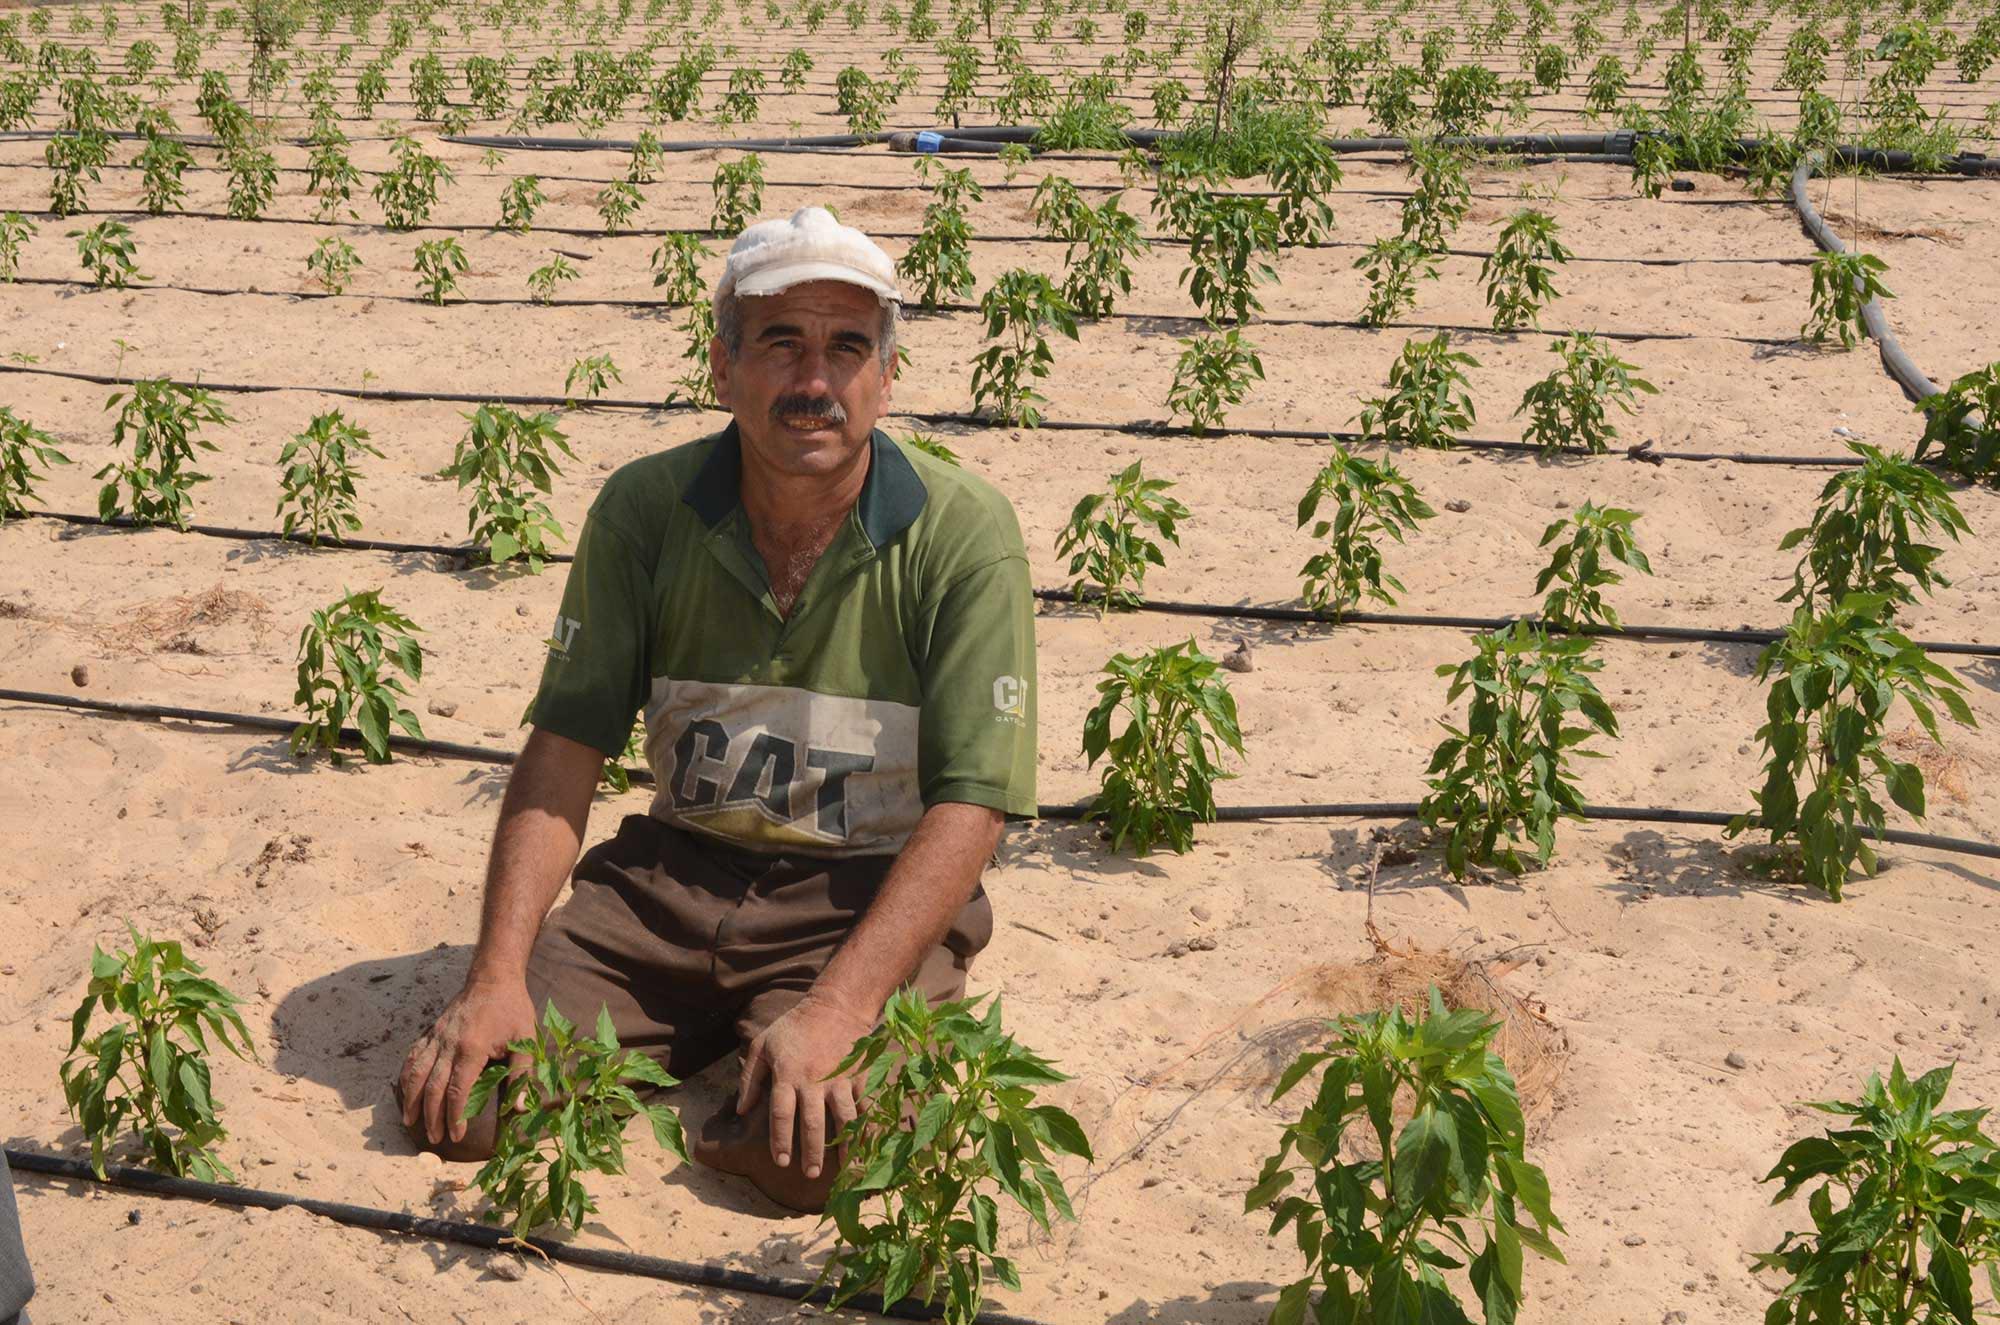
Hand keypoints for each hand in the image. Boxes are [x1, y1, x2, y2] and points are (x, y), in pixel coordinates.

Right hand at [398, 976, 536, 1144]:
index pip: (457, 1091)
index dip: (454, 1117)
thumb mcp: (526, 1040)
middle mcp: (448, 1044)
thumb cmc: (512, 1009)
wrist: (493, 977)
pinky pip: (413, 1056)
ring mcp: (437, 1037)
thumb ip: (522, 1075)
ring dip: (410, 1100)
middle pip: (432, 1088)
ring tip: (410, 1122)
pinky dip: (405, 1075)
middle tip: (433, 1138)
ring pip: (416, 1073)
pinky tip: (404, 1090)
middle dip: (431, 1116)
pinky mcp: (432, 1031)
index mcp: (471, 1049)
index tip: (456, 1136)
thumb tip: (518, 1109)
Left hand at [736, 993, 874, 1180]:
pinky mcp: (860, 1075)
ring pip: (844, 1118)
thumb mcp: (762, 1045)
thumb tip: (740, 1111)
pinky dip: (866, 1127)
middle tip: (809, 1175)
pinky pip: (864, 1105)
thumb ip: (749, 1079)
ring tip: (844, 1170)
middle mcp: (814, 1080)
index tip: (780, 1163)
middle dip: (812, 1153)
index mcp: (787, 1075)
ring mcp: (840, 1079)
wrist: (835, 1005)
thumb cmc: (793, 1027)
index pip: (782, 1115)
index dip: (780, 1141)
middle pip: (813, 1123)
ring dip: (844, 1146)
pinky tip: (866, 1146)